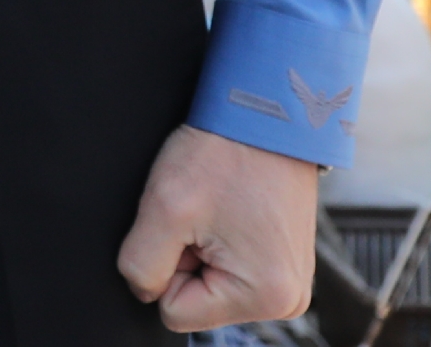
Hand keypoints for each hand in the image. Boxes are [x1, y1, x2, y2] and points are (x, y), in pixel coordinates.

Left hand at [116, 124, 316, 328]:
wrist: (266, 118)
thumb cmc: (225, 155)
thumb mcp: (164, 210)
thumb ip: (140, 265)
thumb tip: (143, 292)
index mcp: (265, 298)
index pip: (175, 313)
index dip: (165, 266)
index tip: (186, 227)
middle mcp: (287, 301)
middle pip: (196, 300)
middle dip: (185, 257)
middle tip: (202, 215)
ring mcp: (289, 283)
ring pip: (209, 283)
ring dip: (200, 247)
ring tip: (218, 210)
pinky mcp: (283, 264)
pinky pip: (230, 268)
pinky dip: (218, 241)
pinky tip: (229, 211)